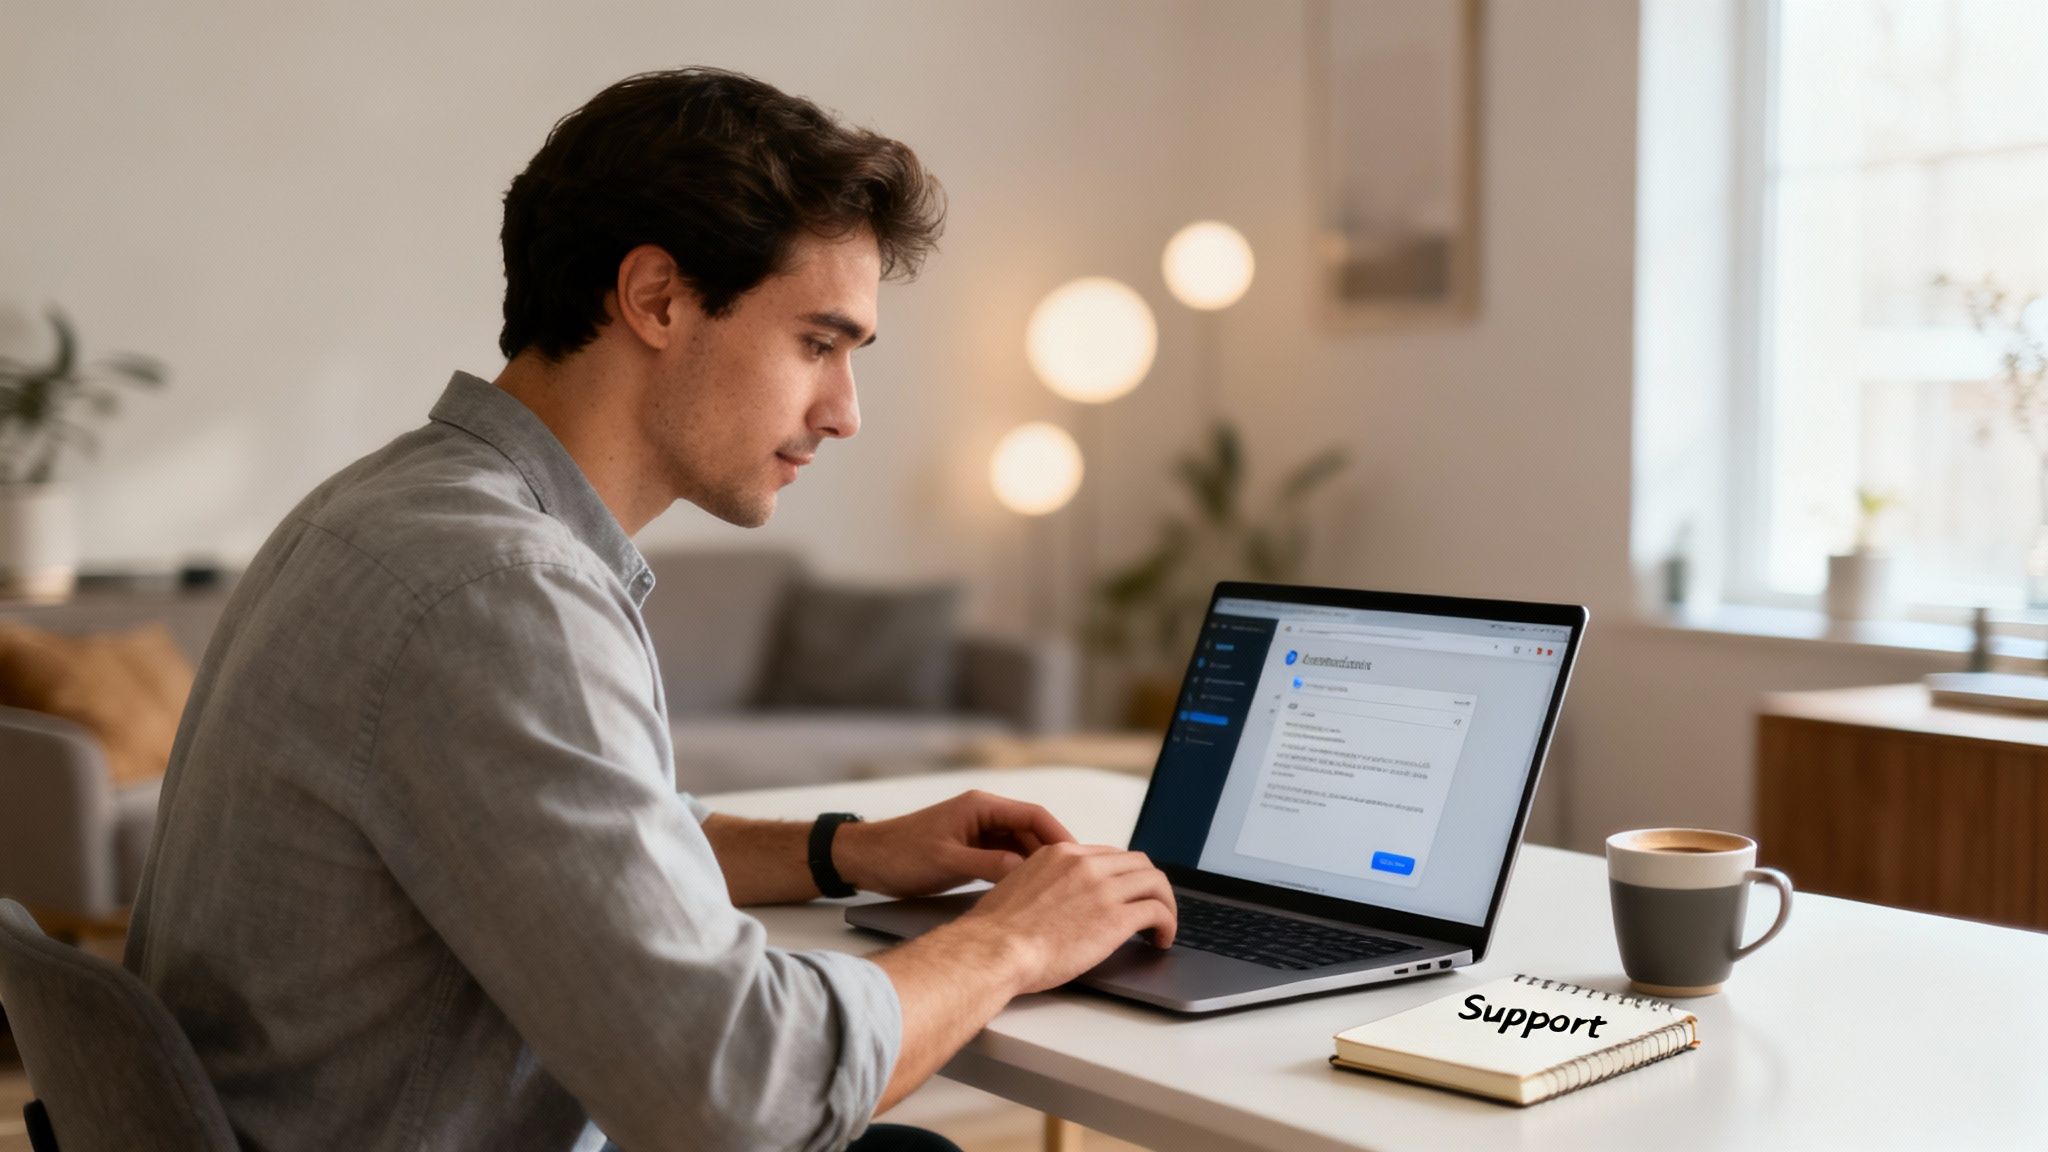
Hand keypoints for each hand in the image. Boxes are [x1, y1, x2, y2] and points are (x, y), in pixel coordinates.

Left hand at [832, 789, 1074, 897]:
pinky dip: (1020, 872)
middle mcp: (984, 815)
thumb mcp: (945, 861)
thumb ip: (986, 863)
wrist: (866, 860)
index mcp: (980, 806)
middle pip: (1032, 831)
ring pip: (1021, 846)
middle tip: (1077, 879)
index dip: (1060, 835)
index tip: (1080, 856)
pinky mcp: (972, 849)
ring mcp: (979, 832)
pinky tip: (1032, 891)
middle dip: (1055, 854)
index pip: (1033, 815)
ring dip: (1039, 865)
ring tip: (1062, 889)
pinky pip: (1006, 858)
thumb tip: (1023, 869)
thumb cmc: (899, 854)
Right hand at [952, 842, 1177, 993]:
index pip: (1108, 856)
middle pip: (1138, 863)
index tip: (1126, 893)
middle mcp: (1085, 864)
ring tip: (1162, 925)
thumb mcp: (1017, 888)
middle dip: (1149, 885)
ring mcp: (1103, 889)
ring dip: (1165, 903)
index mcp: (1061, 855)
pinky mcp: (1116, 918)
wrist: (994, 949)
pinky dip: (1168, 924)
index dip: (1123, 876)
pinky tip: (1162, 939)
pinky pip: (1158, 911)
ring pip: (1155, 882)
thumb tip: (1053, 902)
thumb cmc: (996, 932)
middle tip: (1151, 906)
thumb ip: (1044, 885)